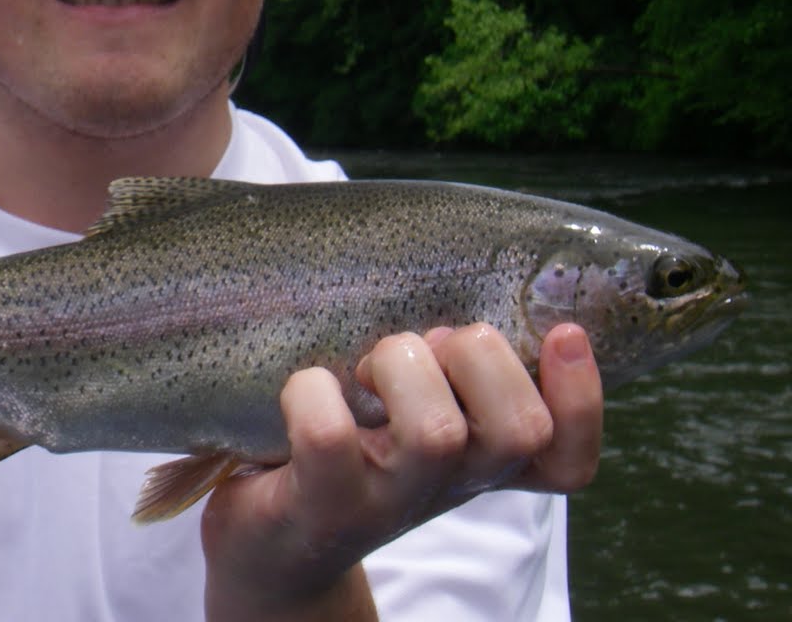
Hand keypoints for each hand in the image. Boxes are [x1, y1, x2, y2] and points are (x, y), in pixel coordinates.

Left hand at [200, 322, 601, 620]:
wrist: (273, 540)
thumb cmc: (344, 449)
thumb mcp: (407, 408)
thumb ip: (446, 368)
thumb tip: (453, 315)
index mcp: (480, 463)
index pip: (568, 456)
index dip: (582, 400)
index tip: (564, 335)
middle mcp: (448, 486)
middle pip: (520, 428)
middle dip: (478, 355)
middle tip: (427, 347)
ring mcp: (388, 501)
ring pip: (436, 432)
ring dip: (401, 365)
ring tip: (367, 369)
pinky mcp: (321, 503)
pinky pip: (328, 433)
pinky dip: (312, 391)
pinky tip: (307, 388)